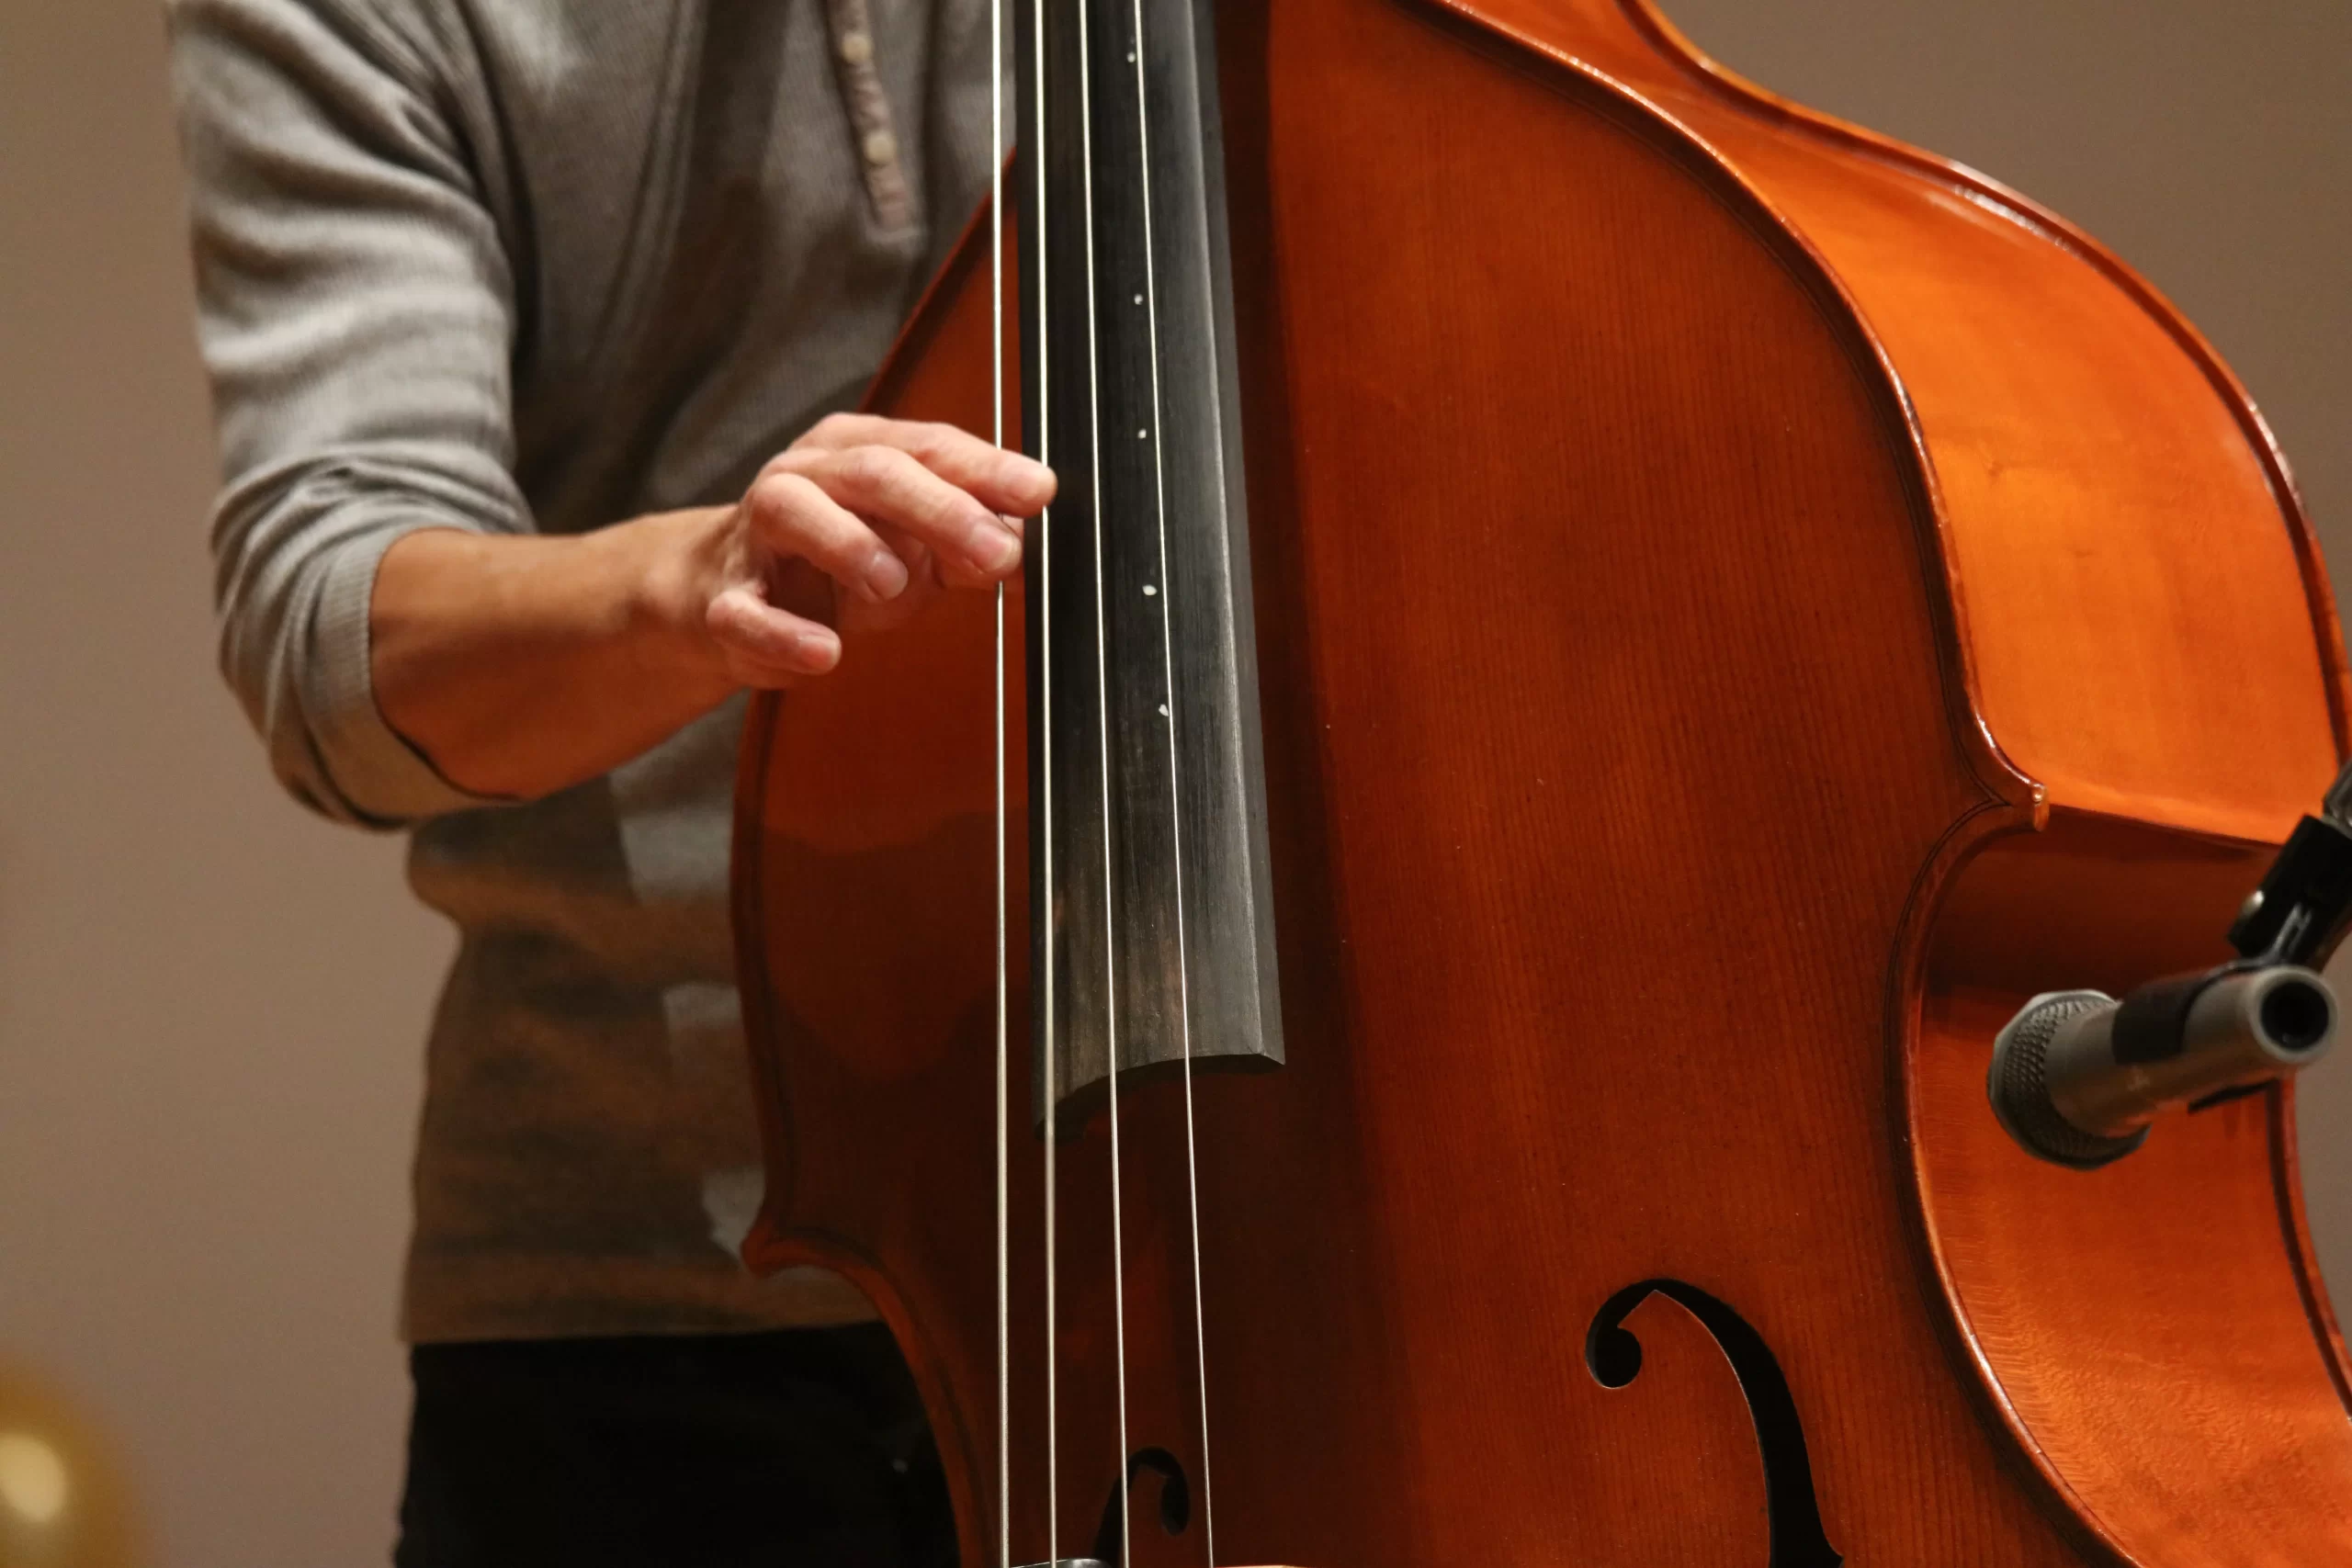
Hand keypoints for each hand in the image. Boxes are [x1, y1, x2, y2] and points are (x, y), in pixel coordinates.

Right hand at [692, 413, 1053, 685]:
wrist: (725, 601)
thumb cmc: (832, 564)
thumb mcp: (915, 548)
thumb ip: (969, 545)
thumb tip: (1027, 547)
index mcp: (856, 450)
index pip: (928, 446)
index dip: (985, 468)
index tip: (1038, 493)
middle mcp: (804, 476)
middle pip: (872, 472)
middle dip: (940, 509)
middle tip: (996, 550)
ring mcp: (757, 535)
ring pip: (795, 512)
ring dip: (850, 544)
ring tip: (894, 582)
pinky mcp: (725, 601)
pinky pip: (745, 612)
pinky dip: (785, 634)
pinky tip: (825, 652)